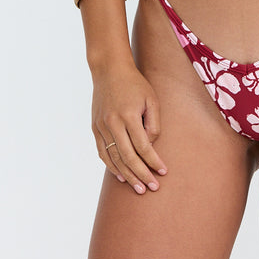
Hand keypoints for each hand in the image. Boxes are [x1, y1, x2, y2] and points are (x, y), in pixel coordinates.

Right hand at [91, 61, 166, 193]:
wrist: (109, 70)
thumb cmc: (135, 84)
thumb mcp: (151, 99)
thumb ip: (154, 123)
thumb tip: (151, 147)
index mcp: (129, 115)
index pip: (143, 146)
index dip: (153, 162)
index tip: (163, 172)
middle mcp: (113, 123)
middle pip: (128, 157)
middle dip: (141, 175)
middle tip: (152, 188)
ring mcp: (102, 127)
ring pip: (114, 158)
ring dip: (127, 175)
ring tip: (139, 188)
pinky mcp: (95, 128)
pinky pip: (103, 152)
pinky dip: (112, 166)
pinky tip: (121, 176)